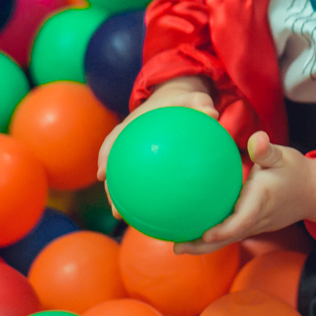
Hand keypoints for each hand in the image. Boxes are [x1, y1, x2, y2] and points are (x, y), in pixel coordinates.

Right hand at [96, 77, 217, 221]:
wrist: (177, 104)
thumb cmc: (182, 103)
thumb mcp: (192, 98)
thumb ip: (200, 103)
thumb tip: (212, 113)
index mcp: (134, 124)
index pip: (114, 139)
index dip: (106, 156)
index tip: (102, 174)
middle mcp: (129, 142)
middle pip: (113, 166)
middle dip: (111, 188)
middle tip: (115, 209)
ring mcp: (135, 155)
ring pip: (123, 178)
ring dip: (120, 198)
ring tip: (123, 218)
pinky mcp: (146, 165)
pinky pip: (142, 181)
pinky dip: (143, 196)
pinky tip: (153, 213)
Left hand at [175, 131, 313, 254]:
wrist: (314, 193)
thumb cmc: (295, 171)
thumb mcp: (283, 156)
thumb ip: (267, 150)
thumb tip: (256, 139)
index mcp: (262, 200)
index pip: (243, 220)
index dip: (225, 229)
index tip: (206, 234)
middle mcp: (258, 217)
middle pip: (229, 237)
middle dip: (203, 246)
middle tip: (176, 248)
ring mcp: (256, 225)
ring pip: (228, 239)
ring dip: (203, 246)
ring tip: (176, 246)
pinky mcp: (253, 226)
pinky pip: (231, 234)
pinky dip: (212, 238)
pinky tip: (192, 233)